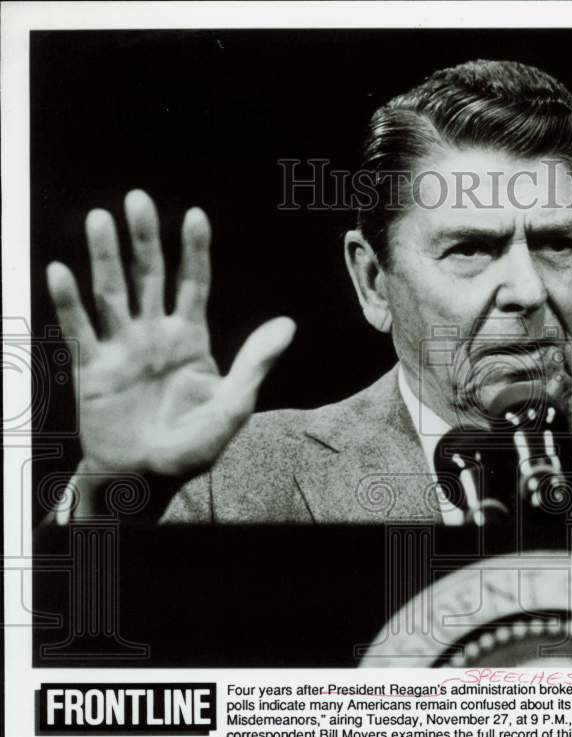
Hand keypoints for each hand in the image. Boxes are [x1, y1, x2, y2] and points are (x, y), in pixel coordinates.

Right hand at [46, 189, 294, 477]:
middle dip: (145, 239)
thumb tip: (288, 324)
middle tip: (138, 198)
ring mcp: (121, 349)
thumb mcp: (234, 405)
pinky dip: (68, 301)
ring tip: (100, 219)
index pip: (194, 284)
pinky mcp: (93, 369)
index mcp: (190, 339)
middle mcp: (154, 335)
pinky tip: (61, 269)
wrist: (149, 480)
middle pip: (149, 276)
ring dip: (105, 256)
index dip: (194, 250)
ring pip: (112, 293)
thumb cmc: (194, 446)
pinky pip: (78, 330)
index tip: (195, 214)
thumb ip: (256, 362)